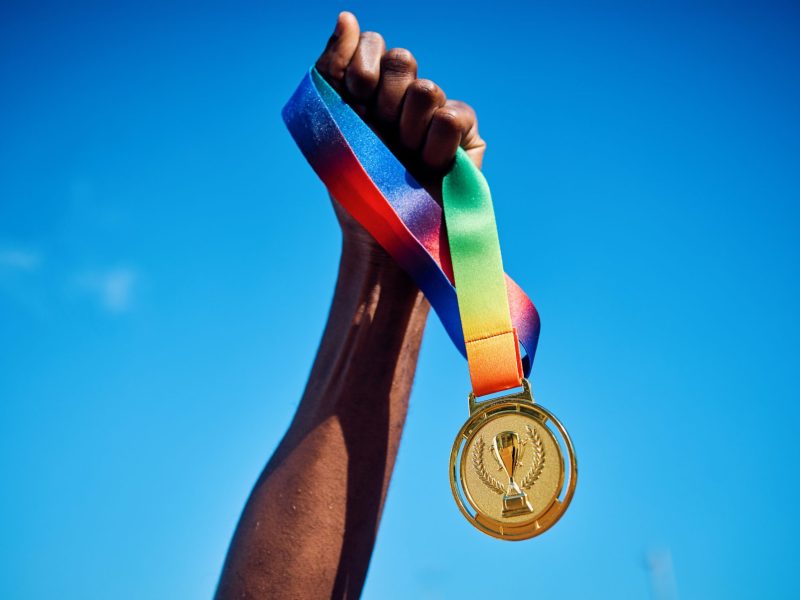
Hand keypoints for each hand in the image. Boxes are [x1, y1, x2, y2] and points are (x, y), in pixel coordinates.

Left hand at [315, 11, 485, 255]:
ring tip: (405, 159)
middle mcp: (404, 99)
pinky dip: (436, 145)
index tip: (354, 101)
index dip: (360, 68)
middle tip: (380, 136)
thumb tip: (347, 15)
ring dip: (407, 129)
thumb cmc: (354, 188)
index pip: (372, 44)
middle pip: (400, 60)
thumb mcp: (330, 125)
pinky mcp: (466, 138)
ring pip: (425, 89)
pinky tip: (431, 167)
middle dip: (383, 100)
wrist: (381, 236)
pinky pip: (452, 117)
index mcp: (370, 92)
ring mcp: (435, 116)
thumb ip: (332, 67)